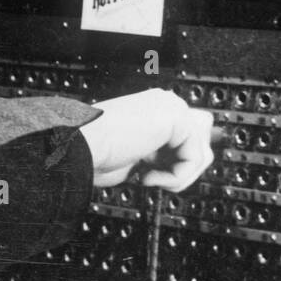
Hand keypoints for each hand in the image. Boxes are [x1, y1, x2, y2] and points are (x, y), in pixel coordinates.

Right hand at [78, 88, 214, 190]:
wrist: (77, 147)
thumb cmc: (96, 153)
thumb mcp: (138, 157)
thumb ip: (166, 153)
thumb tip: (197, 158)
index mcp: (155, 109)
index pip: (190, 138)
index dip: (174, 164)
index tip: (145, 173)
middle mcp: (165, 103)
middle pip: (203, 144)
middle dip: (181, 169)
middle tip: (148, 174)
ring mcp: (172, 107)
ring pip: (202, 154)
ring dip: (175, 176)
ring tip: (147, 176)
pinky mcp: (178, 118)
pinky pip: (195, 159)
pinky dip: (173, 177)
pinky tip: (145, 174)